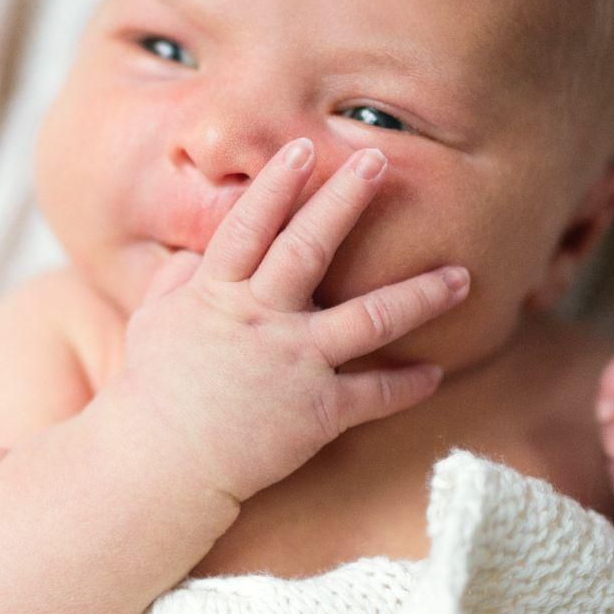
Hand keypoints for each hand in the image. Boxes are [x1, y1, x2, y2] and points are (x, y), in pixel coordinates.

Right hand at [104, 138, 470, 505]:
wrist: (159, 465)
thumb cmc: (152, 393)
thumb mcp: (153, 324)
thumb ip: (179, 282)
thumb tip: (194, 254)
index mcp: (217, 293)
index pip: (251, 225)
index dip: (277, 184)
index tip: (305, 148)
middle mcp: (261, 319)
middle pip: (310, 248)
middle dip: (346, 200)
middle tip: (380, 160)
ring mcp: (294, 364)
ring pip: (370, 318)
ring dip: (420, 294)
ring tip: (462, 275)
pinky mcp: (318, 411)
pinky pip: (375, 393)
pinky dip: (408, 385)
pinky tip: (436, 373)